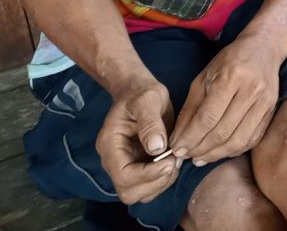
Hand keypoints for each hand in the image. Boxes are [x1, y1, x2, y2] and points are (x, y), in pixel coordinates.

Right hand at [95, 83, 177, 204]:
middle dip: (155, 182)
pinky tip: (174, 161)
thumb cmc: (142, 93)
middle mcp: (114, 161)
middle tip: (174, 162)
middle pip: (129, 192)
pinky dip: (163, 180)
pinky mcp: (138, 167)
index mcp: (110, 145)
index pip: (123, 175)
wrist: (140, 92)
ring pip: (140, 193)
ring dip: (161, 183)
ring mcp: (125, 166)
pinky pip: (149, 186)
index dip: (148, 175)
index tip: (171, 161)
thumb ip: (150, 123)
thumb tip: (157, 148)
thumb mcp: (148, 100)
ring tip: (176, 161)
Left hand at [169, 35, 281, 164]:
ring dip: (216, 154)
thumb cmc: (229, 61)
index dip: (190, 138)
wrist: (264, 49)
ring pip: (238, 140)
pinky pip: (252, 139)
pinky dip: (233, 150)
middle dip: (200, 149)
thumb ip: (190, 108)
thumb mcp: (204, 78)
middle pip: (222, 132)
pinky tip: (219, 151)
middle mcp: (251, 90)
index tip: (176, 149)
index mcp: (231, 77)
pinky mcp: (271, 111)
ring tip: (200, 158)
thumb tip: (178, 138)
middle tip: (186, 156)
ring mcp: (264, 102)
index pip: (207, 118)